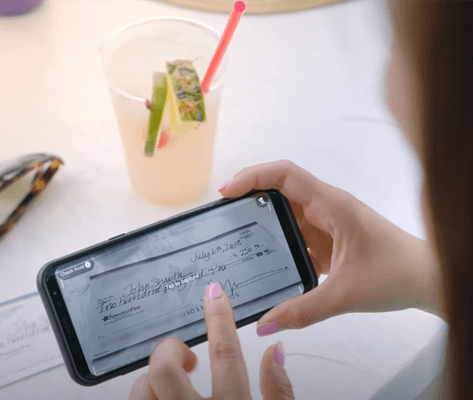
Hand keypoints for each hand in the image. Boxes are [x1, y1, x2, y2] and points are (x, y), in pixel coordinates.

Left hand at [128, 283, 294, 399]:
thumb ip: (279, 390)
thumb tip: (275, 350)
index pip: (225, 353)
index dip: (219, 317)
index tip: (214, 292)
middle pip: (165, 367)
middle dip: (170, 350)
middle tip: (185, 357)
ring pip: (141, 389)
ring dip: (151, 380)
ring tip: (167, 387)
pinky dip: (144, 396)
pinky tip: (158, 398)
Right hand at [218, 160, 442, 334]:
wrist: (427, 280)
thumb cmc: (398, 274)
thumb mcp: (345, 295)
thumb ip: (302, 310)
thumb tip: (265, 322)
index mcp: (332, 205)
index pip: (285, 174)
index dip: (252, 176)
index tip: (227, 192)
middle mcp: (326, 208)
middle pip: (278, 188)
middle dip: (247, 196)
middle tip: (221, 214)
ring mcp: (326, 223)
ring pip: (284, 212)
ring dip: (260, 220)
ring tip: (233, 235)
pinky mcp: (327, 240)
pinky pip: (293, 233)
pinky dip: (275, 241)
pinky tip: (261, 258)